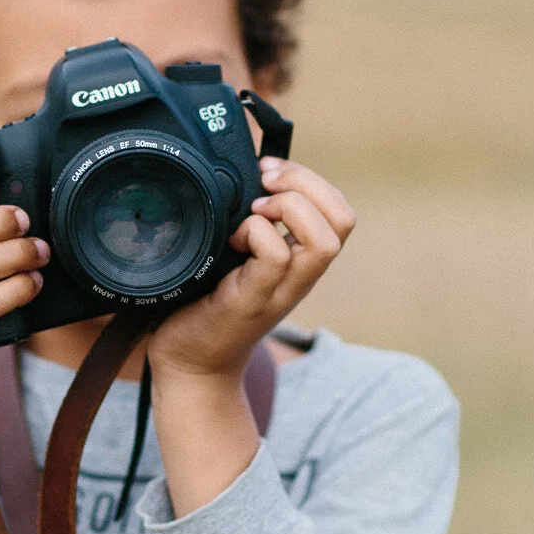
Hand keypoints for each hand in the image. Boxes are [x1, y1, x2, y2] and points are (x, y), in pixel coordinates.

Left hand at [148, 157, 354, 383]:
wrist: (190, 363)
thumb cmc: (205, 303)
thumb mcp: (233, 254)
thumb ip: (247, 222)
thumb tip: (240, 174)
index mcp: (301, 260)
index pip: (340, 211)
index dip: (311, 179)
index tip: (268, 169)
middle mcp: (300, 275)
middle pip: (343, 219)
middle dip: (305, 183)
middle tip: (264, 182)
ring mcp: (281, 290)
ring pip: (324, 240)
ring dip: (288, 208)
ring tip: (253, 211)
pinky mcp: (252, 301)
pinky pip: (275, 256)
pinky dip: (255, 233)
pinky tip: (230, 240)